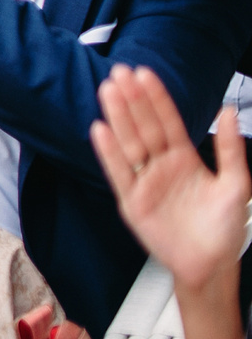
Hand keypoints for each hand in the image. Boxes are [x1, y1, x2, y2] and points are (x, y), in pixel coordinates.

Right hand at [92, 64, 250, 296]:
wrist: (211, 265)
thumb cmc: (226, 229)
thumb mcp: (237, 186)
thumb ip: (230, 149)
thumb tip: (228, 111)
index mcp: (185, 158)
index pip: (168, 121)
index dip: (157, 98)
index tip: (145, 73)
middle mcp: (162, 166)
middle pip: (144, 127)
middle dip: (132, 100)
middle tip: (120, 73)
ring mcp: (145, 182)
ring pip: (129, 143)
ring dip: (118, 117)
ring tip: (108, 91)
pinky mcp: (132, 201)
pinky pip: (119, 173)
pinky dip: (109, 152)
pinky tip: (101, 130)